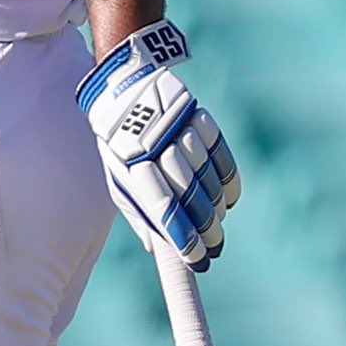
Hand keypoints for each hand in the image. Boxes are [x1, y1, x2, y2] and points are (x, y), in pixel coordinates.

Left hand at [78, 20, 241, 269]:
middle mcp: (153, 143)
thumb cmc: (121, 142)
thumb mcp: (117, 174)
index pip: (161, 205)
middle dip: (206, 227)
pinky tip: (229, 199)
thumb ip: (137, 209)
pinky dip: (228, 178)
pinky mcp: (196, 113)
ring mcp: (177, 126)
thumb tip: (157, 248)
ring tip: (218, 227)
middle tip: (215, 247)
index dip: (183, 236)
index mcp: (129, 161)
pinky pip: (221, 151)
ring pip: (206, 174)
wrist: (124, 85)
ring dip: (217, 206)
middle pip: (188, 192)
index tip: (198, 260)